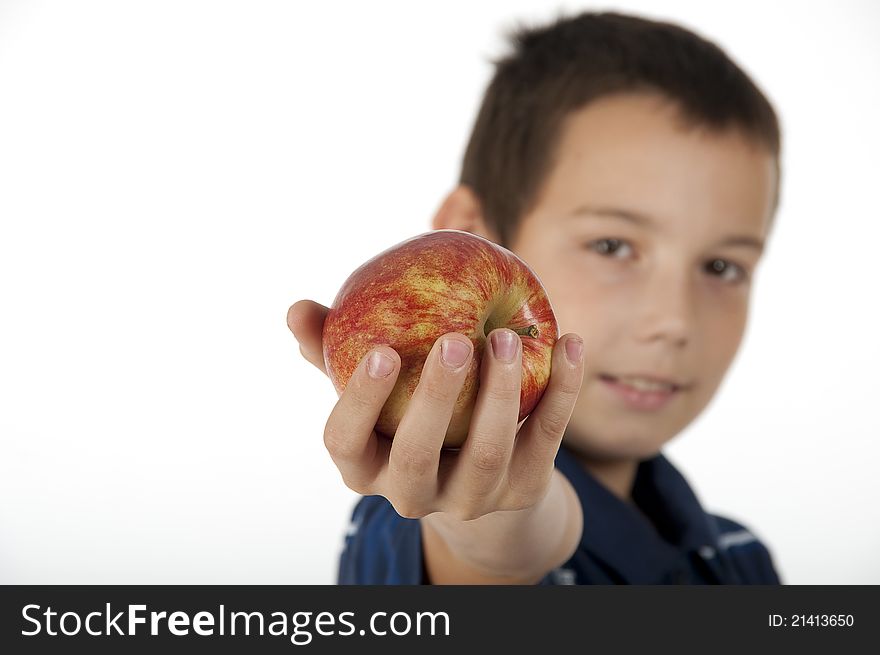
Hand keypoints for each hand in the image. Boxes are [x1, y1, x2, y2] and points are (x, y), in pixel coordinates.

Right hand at [287, 298, 583, 521]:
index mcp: (365, 466)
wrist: (478, 472)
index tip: (382, 349)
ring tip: (506, 337)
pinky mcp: (523, 489)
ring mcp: (470, 498)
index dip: (360, 401)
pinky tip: (568, 342)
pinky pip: (544, 440)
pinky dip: (560, 391)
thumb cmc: (407, 416)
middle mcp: (412, 493)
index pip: (345, 442)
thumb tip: (295, 309)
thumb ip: (333, 351)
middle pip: (416, 456)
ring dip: (499, 394)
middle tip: (453, 340)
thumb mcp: (372, 389)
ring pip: (485, 455)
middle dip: (435, 399)